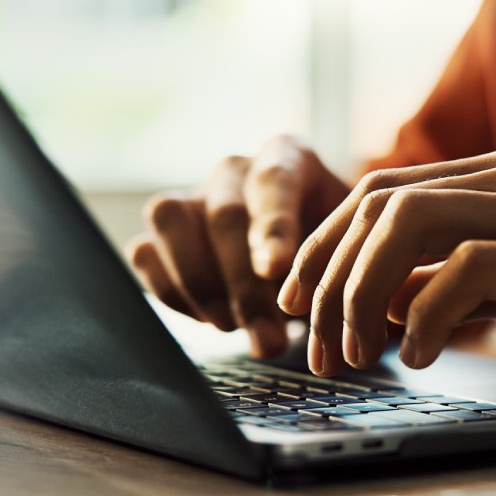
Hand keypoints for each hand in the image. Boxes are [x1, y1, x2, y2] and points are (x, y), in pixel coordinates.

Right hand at [126, 136, 348, 357]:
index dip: (273, 226)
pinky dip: (173, 292)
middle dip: (244, 285)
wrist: (306, 266)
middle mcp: (236, 170)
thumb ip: (340, 265)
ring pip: (170, 219)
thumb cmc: (334, 252)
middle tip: (269, 339)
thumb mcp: (351, 249)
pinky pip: (145, 252)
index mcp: (288, 156)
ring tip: (232, 328)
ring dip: (199, 283)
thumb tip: (323, 309)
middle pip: (225, 214)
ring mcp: (193, 196)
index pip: (275, 179)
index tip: (275, 269)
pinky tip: (212, 319)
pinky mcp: (161, 232)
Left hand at [279, 148, 495, 401]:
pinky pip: (467, 267)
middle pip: (382, 203)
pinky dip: (422, 313)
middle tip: (316, 341)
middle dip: (331, 273)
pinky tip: (415, 354)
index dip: (327, 244)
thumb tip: (385, 303)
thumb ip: (459, 281)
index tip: (299, 298)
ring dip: (364, 291)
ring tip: (353, 350)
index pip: (382, 192)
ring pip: (411, 222)